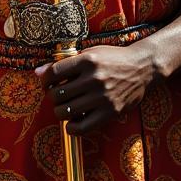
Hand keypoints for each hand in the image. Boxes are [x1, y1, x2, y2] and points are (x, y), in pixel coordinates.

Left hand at [35, 43, 157, 135]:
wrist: (142, 67)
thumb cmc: (113, 59)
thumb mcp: (90, 53)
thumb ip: (65, 63)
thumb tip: (38, 72)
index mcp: (87, 61)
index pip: (53, 73)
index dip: (45, 80)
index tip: (47, 83)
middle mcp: (94, 78)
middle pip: (57, 94)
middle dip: (52, 96)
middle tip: (57, 95)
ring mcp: (102, 96)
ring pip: (65, 111)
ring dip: (59, 111)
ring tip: (64, 107)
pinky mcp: (110, 112)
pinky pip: (82, 127)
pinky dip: (71, 128)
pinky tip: (72, 122)